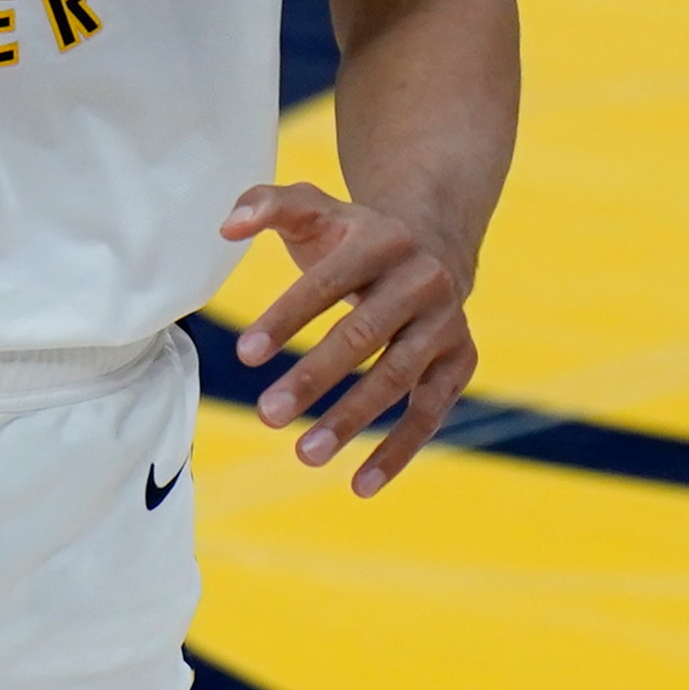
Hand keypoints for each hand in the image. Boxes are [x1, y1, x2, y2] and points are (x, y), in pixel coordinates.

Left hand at [219, 181, 479, 494]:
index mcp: (382, 240)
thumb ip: (267, 205)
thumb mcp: (315, 209)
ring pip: (397, 378)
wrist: (434, 243)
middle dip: (313, 378)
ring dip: (353, 420)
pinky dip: (399, 450)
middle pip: (363, 335)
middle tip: (266, 416)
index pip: (328, 283)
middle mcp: (423, 279)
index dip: (286, 318)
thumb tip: (227, 227)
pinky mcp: (461, 360)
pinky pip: (431, 412)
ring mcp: (446, 323)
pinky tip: (360, 484)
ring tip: (305, 454)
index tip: (245, 355)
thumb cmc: (352, 236)